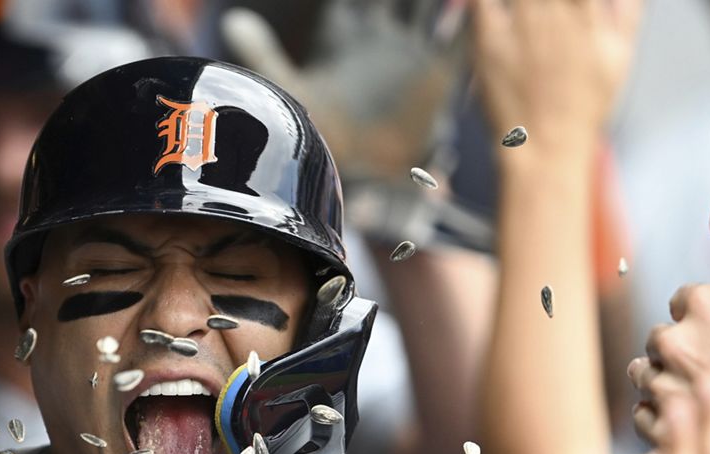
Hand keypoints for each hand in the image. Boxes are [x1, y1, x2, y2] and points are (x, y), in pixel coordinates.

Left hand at [221, 0, 465, 179]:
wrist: (353, 180)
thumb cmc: (313, 136)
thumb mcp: (287, 89)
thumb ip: (262, 52)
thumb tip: (231, 18)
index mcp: (342, 33)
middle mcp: (378, 38)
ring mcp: (409, 54)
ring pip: (430, 5)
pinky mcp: (436, 76)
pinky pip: (460, 41)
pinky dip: (470, 20)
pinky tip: (478, 5)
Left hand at [472, 0, 640, 146]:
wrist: (547, 145)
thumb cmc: (583, 105)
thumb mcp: (619, 56)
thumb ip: (626, 10)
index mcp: (589, 14)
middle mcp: (556, 15)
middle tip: (539, 7)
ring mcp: (521, 27)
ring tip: (525, 10)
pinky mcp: (488, 43)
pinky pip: (481, 1)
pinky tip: (478, 2)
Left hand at [631, 180, 709, 453]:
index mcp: (704, 305)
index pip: (685, 303)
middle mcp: (674, 340)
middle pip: (662, 339)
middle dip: (686, 352)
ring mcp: (664, 385)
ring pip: (647, 375)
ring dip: (670, 383)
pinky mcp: (660, 426)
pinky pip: (644, 415)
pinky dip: (663, 419)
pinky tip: (699, 420)